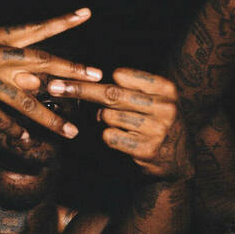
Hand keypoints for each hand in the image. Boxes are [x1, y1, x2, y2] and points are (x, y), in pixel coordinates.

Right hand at [0, 8, 102, 135]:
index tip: (85, 13)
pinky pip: (3, 120)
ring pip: (26, 100)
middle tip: (95, 76)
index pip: (35, 30)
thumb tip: (43, 81)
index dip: (61, 22)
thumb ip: (12, 65)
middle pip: (39, 62)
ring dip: (50, 119)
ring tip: (71, 132)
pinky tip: (27, 139)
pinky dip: (15, 130)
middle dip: (69, 70)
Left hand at [64, 69, 193, 179]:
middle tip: (55, 86)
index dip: (99, 77)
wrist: (179, 159)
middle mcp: (164, 108)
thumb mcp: (157, 99)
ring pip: (108, 116)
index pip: (123, 76)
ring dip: (103, 120)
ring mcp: (156, 130)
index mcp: (167, 90)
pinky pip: (110, 137)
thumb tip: (90, 80)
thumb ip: (131, 88)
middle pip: (111, 94)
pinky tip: (123, 139)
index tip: (75, 74)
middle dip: (79, 89)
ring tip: (119, 124)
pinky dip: (109, 136)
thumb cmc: (159, 122)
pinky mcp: (146, 150)